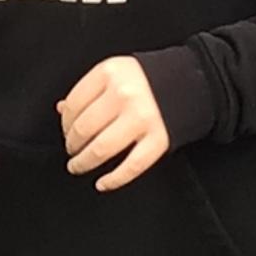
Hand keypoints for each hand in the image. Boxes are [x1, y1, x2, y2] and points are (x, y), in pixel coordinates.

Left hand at [58, 56, 169, 190]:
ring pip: (101, 149)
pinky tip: (102, 183)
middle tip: (71, 151)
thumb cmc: (149, 78)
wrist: (194, 80)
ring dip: (84, 162)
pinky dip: (113, 179)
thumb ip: (90, 89)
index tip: (66, 132)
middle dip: (72, 145)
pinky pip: (131, 166)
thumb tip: (62, 110)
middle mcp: (124, 94)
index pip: (74, 104)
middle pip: (84, 129)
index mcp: (110, 72)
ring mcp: (142, 118)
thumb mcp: (117, 72)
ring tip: (78, 166)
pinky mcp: (159, 139)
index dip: (65, 123)